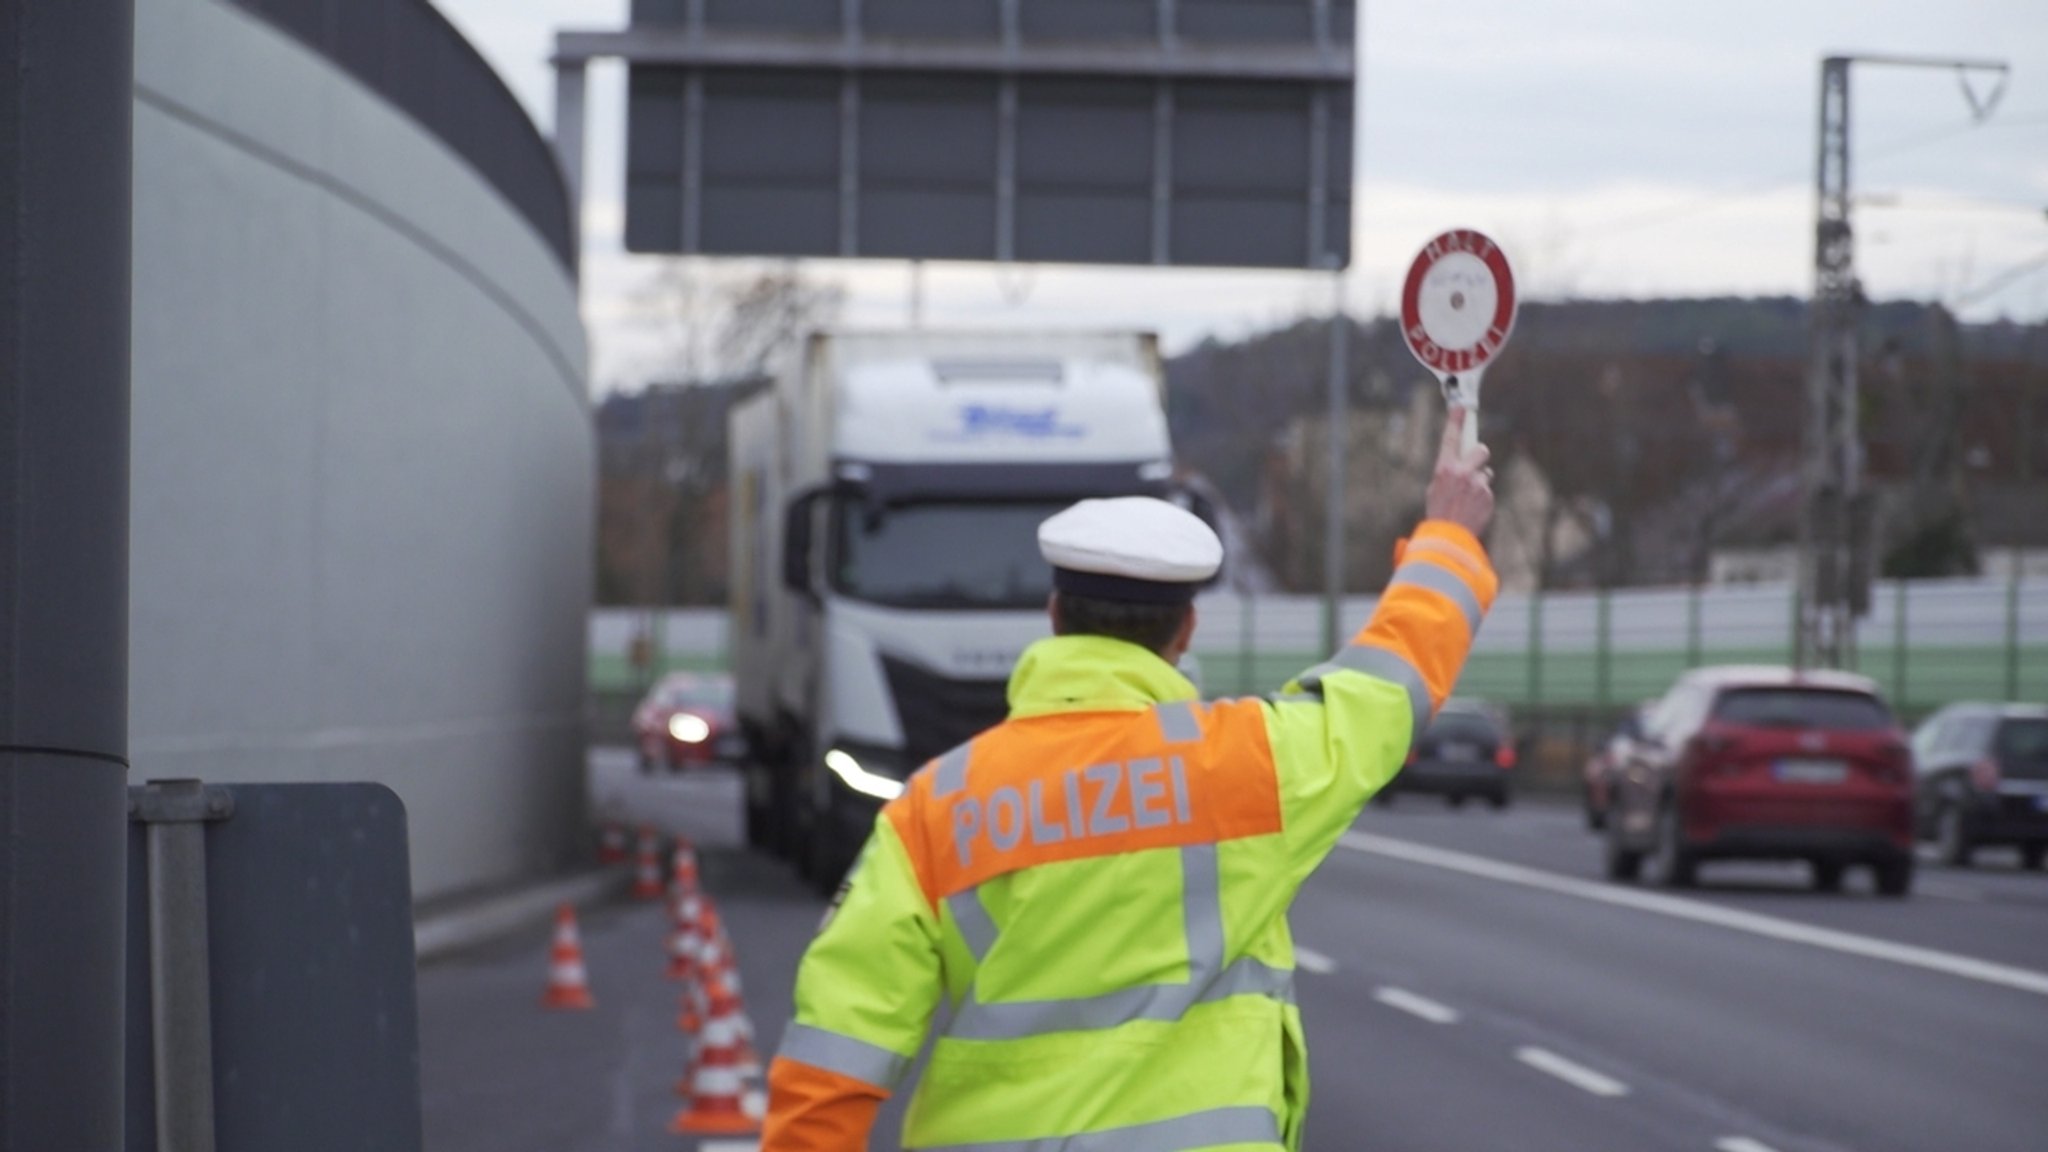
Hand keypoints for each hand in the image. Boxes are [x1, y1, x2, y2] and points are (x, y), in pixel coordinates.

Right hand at [1424, 407, 1493, 536]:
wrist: (1448, 537)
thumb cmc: (1439, 512)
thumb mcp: (1435, 488)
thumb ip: (1448, 472)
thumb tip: (1460, 464)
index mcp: (1445, 468)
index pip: (1451, 438)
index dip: (1456, 420)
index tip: (1461, 406)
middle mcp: (1462, 473)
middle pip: (1481, 450)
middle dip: (1479, 457)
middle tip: (1473, 467)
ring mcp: (1477, 484)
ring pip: (1485, 474)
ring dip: (1479, 483)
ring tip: (1467, 499)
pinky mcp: (1488, 496)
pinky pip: (1487, 490)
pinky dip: (1482, 498)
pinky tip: (1472, 509)